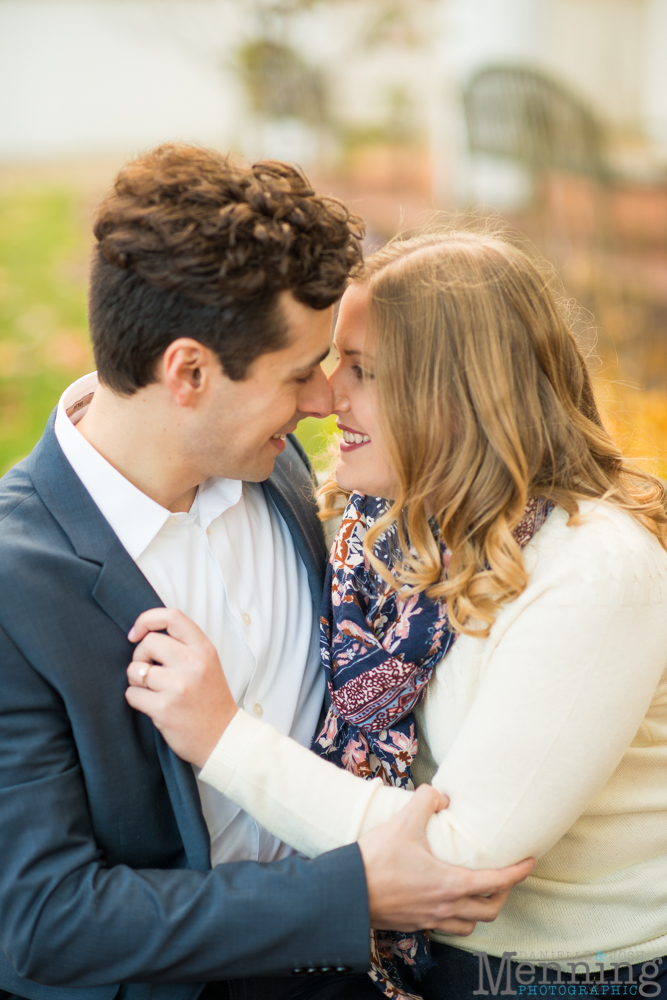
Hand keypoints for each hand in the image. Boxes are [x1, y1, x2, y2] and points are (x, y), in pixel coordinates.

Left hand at [125, 608, 237, 767]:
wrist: (223, 739)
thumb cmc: (210, 701)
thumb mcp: (208, 664)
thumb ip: (184, 646)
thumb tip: (144, 634)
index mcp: (204, 650)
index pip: (172, 616)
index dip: (147, 619)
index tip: (136, 633)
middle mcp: (193, 664)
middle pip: (148, 642)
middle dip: (140, 656)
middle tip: (149, 671)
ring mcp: (179, 686)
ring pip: (135, 669)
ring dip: (137, 681)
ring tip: (153, 691)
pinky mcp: (164, 708)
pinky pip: (132, 694)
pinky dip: (137, 700)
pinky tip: (152, 706)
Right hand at [358, 785, 534, 935]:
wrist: (347, 894)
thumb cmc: (376, 861)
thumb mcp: (403, 822)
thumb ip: (425, 801)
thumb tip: (440, 793)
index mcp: (450, 884)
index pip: (497, 882)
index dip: (517, 872)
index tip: (529, 862)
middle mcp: (446, 907)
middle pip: (490, 910)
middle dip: (502, 894)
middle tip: (504, 876)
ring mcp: (430, 919)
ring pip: (470, 925)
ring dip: (480, 911)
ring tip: (479, 892)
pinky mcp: (415, 924)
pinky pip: (446, 928)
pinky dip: (456, 917)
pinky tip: (447, 900)